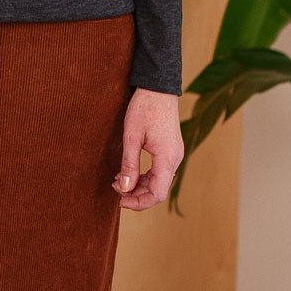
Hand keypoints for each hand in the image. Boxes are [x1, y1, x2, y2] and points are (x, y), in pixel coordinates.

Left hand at [112, 87, 184, 209]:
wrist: (158, 88)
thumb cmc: (144, 108)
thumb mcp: (132, 137)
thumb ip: (129, 164)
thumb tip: (124, 188)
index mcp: (167, 158)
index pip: (157, 193)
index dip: (139, 202)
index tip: (121, 201)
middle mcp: (175, 159)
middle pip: (158, 190)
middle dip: (136, 195)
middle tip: (116, 189)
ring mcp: (174, 155)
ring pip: (158, 182)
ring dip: (139, 186)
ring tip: (119, 181)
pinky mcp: (171, 150)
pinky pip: (159, 171)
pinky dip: (144, 176)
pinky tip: (128, 173)